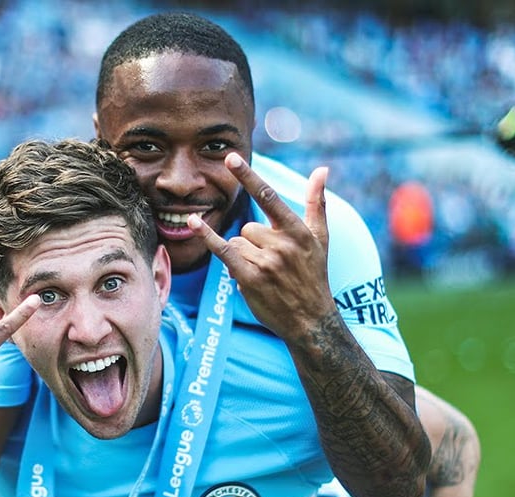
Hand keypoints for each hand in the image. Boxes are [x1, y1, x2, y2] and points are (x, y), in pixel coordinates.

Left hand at [188, 153, 335, 340]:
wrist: (311, 320)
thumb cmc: (314, 276)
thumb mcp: (321, 238)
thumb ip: (316, 202)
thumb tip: (322, 169)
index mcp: (298, 231)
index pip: (268, 197)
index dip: (248, 177)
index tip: (231, 158)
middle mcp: (282, 244)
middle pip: (248, 227)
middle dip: (254, 243)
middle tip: (273, 264)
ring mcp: (265, 262)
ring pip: (237, 241)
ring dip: (244, 256)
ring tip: (265, 274)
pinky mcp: (250, 277)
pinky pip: (224, 251)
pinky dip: (208, 237)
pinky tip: (193, 222)